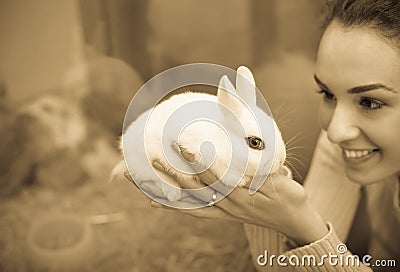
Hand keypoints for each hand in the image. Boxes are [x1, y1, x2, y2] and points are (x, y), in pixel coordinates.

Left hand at [150, 152, 327, 245]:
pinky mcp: (220, 215)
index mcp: (241, 195)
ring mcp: (221, 211)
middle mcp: (226, 205)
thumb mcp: (283, 180)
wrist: (293, 222)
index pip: (214, 176)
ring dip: (163, 190)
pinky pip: (192, 211)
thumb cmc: (291, 199)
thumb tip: (250, 143)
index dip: (198, 160)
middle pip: (193, 188)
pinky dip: (173, 205)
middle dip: (171, 172)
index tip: (181, 145)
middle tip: (150, 157)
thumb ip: (264, 166)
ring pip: (186, 201)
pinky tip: (155, 201)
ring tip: (139, 181)